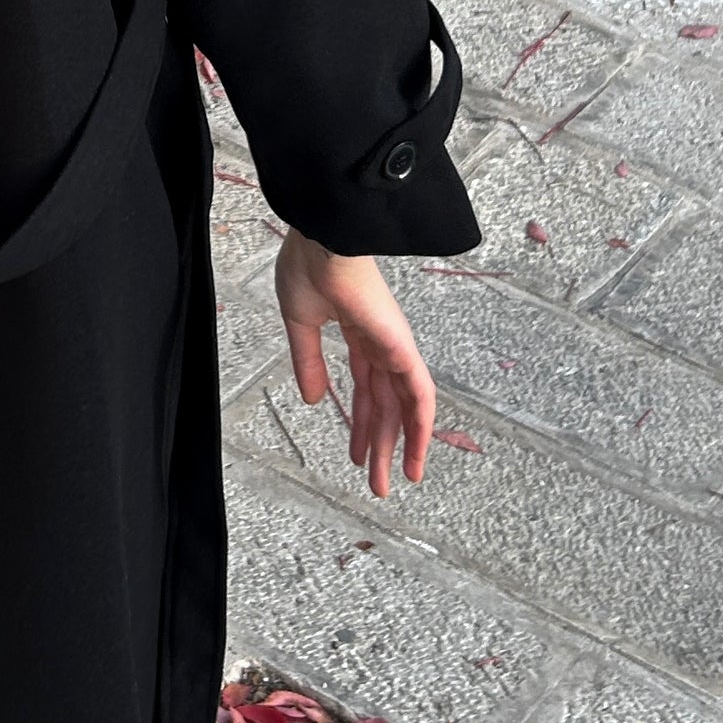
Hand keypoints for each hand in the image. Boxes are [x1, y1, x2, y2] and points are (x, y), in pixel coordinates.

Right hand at [274, 230, 434, 498]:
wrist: (323, 239)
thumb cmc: (307, 266)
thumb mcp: (300, 325)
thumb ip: (308, 363)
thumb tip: (311, 399)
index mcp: (356, 334)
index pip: (364, 389)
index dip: (359, 423)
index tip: (355, 455)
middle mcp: (380, 344)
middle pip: (384, 406)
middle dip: (379, 445)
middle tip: (378, 483)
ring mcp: (394, 346)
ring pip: (403, 408)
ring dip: (401, 446)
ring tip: (395, 480)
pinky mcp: (401, 347)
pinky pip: (419, 393)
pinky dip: (421, 425)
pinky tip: (417, 451)